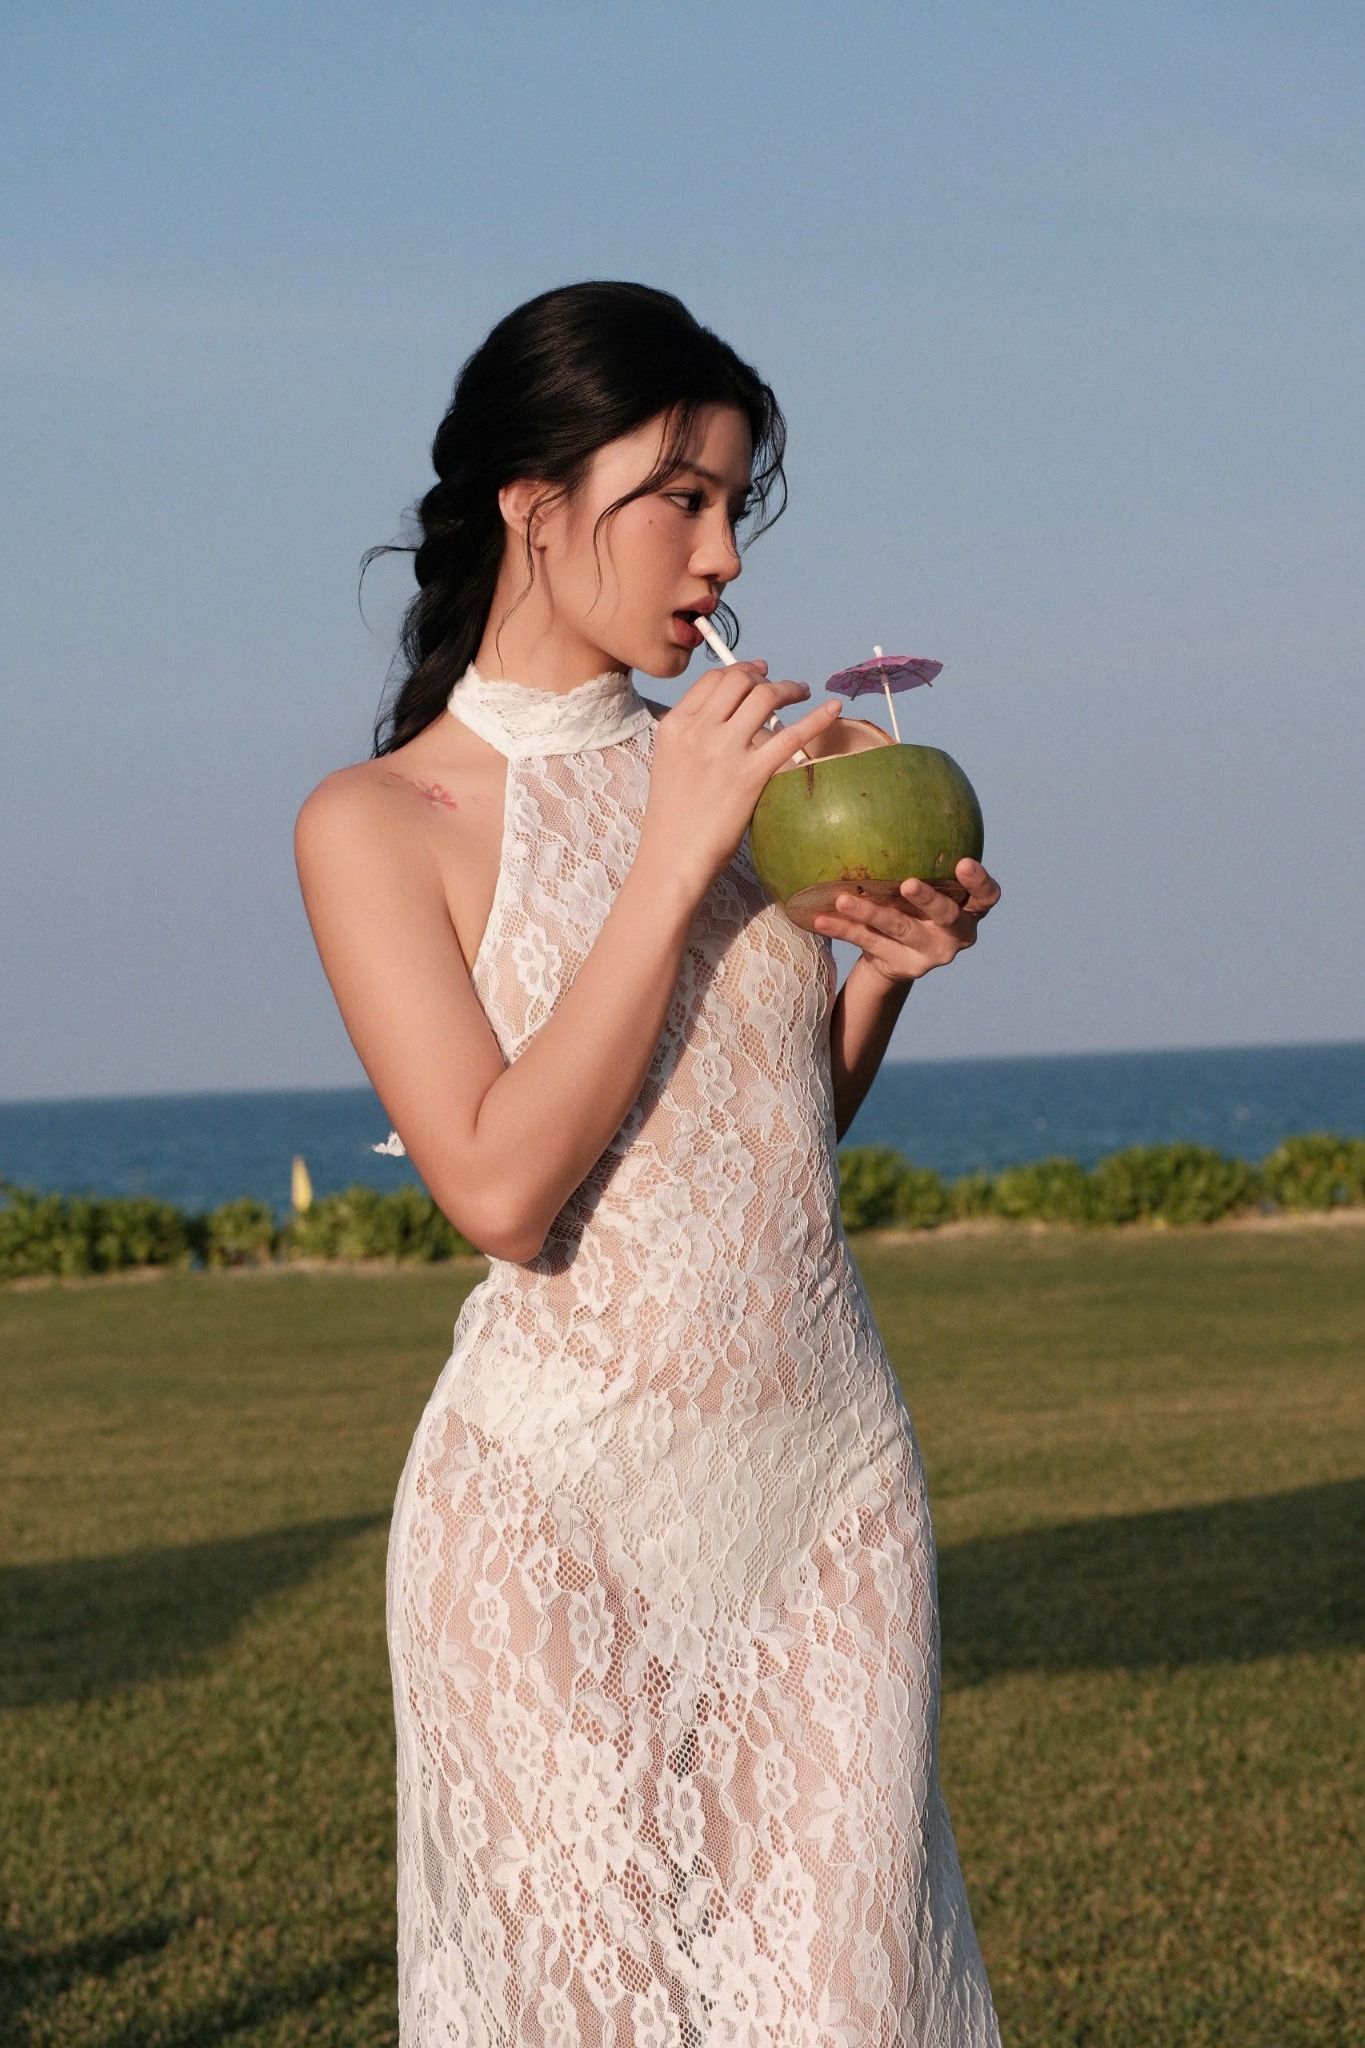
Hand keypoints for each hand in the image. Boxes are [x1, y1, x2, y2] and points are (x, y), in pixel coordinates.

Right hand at [642, 660, 843, 900]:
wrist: (673, 856)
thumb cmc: (673, 818)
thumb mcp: (670, 762)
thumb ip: (693, 736)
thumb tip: (727, 720)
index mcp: (676, 725)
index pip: (712, 680)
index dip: (739, 669)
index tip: (756, 672)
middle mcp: (700, 730)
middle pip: (740, 681)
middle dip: (764, 676)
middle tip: (779, 684)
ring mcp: (726, 751)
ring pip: (765, 697)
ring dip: (789, 688)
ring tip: (803, 693)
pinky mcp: (751, 775)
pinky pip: (792, 736)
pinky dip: (817, 717)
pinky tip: (834, 708)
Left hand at [812, 857, 1000, 986]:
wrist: (896, 958)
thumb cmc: (916, 906)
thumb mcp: (930, 884)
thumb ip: (927, 857)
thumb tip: (900, 793)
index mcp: (970, 911)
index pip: (986, 897)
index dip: (979, 882)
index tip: (964, 862)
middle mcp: (955, 935)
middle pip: (946, 916)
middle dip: (927, 900)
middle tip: (908, 883)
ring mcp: (928, 953)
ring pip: (898, 928)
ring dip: (870, 913)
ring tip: (844, 900)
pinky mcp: (900, 964)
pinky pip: (868, 942)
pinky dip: (844, 930)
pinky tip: (822, 919)